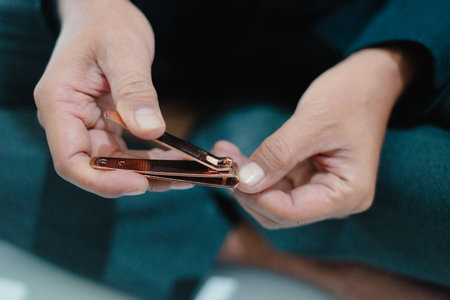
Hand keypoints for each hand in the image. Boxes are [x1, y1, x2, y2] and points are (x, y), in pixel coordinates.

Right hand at [34, 0, 186, 196]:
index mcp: (59, 104)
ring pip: (114, 163)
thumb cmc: (107, 24)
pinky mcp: (105, 123)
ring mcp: (87, 124)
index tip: (140, 183)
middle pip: (96, 168)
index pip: (71, 160)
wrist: (105, 13)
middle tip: (177, 179)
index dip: (103, 181)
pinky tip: (172, 160)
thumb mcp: (124, 52)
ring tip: (183, 174)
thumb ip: (135, 91)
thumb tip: (150, 130)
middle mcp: (69, 120)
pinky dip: (148, 159)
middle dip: (136, 179)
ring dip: (147, 173)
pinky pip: (125, 151)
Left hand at [214, 48, 415, 227]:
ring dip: (247, 180)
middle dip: (248, 191)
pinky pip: (275, 183)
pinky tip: (237, 154)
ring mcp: (320, 189)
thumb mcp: (312, 123)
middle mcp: (334, 200)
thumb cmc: (350, 97)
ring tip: (226, 153)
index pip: (290, 212)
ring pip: (272, 199)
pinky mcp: (308, 177)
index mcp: (346, 194)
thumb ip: (278, 154)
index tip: (231, 174)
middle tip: (224, 163)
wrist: (368, 82)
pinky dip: (255, 171)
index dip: (256, 197)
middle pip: (278, 212)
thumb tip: (245, 182)